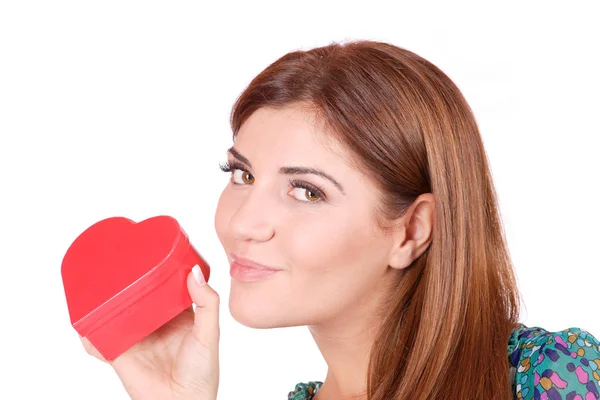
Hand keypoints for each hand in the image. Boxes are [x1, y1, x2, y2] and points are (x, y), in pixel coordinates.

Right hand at [80, 265, 219, 399]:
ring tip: (98, 281)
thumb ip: (206, 303)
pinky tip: (82, 316)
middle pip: (139, 296)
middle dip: (130, 280)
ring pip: (117, 313)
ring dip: (106, 300)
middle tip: (122, 259)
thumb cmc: (201, 372)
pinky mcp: (120, 353)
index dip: (160, 270)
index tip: (154, 249)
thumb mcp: (210, 332)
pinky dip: (88, 330)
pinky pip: (99, 341)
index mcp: (178, 315)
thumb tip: (194, 272)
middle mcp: (155, 323)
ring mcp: (136, 337)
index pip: (167, 286)